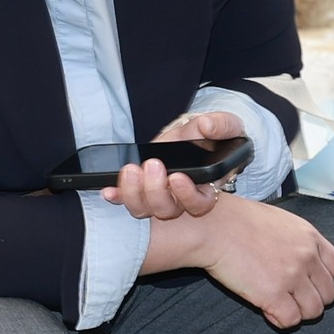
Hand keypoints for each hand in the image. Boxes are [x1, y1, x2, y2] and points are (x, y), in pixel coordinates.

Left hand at [103, 111, 242, 221]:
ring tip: (131, 171)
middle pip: (168, 209)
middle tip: (152, 166)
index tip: (177, 177)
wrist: (198, 133)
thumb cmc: (214, 134)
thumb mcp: (224, 125)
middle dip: (156, 191)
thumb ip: (219, 124)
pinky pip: (128, 199)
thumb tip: (206, 126)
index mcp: (206, 186)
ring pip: (147, 208)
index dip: (187, 195)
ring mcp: (160, 193)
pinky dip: (118, 196)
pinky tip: (109, 190)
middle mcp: (181, 196)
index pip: (200, 203)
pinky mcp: (142, 187)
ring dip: (135, 194)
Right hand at [161, 195, 333, 327]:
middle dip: (310, 299)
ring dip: (297, 312)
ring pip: (313, 311)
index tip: (306, 283)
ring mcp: (292, 276)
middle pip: (328, 294)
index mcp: (310, 237)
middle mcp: (307, 257)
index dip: (322, 280)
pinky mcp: (273, 294)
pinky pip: (290, 320)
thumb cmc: (236, 220)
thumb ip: (296, 241)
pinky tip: (266, 309)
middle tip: (289, 297)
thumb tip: (298, 260)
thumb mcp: (278, 221)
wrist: (213, 226)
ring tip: (278, 304)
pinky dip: (279, 320)